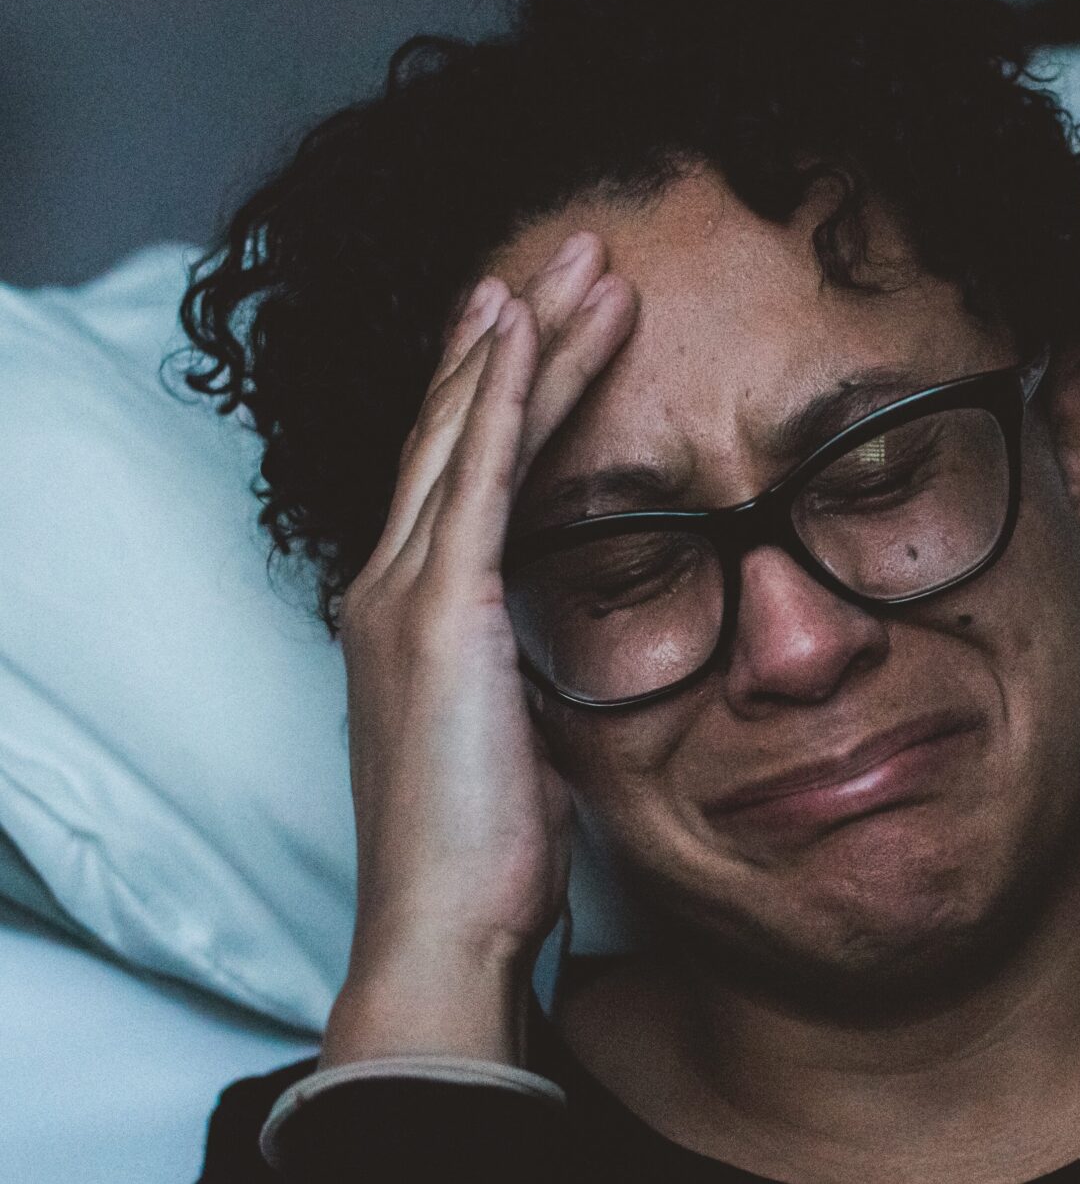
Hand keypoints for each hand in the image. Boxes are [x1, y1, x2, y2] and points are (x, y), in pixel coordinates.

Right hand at [321, 234, 635, 1067]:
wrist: (446, 928)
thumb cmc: (489, 857)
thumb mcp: (523, 739)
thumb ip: (533, 674)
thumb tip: (578, 648)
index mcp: (415, 617)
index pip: (460, 471)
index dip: (502, 387)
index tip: (551, 321)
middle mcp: (391, 586)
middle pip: (457, 426)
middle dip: (519, 334)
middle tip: (576, 254)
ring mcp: (405, 593)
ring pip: (469, 429)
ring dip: (528, 338)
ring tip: (583, 262)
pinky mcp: (440, 611)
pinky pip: (476, 475)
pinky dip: (503, 393)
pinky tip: (532, 329)